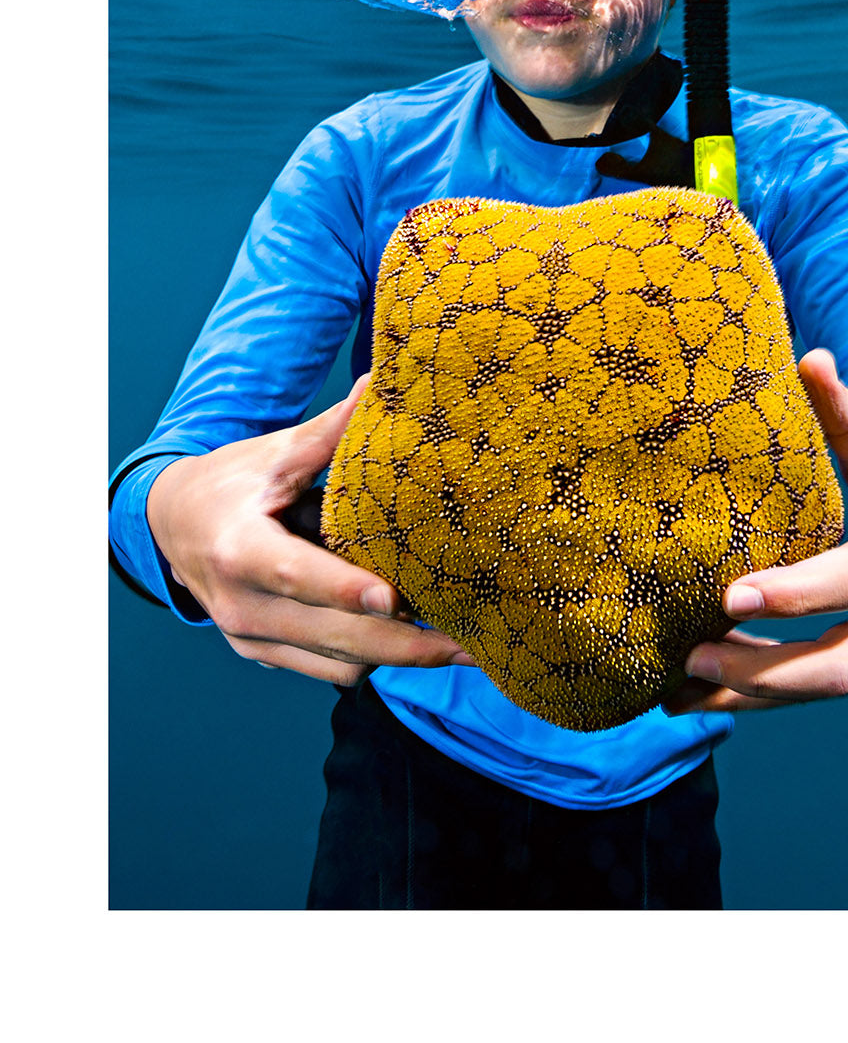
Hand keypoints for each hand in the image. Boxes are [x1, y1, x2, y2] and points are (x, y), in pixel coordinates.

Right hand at [146, 375, 472, 685]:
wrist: (170, 525)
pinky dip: (370, 657)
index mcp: (241, 551)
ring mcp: (251, 639)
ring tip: (458, 643)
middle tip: (470, 645)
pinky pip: (327, 671)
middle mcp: (242, 607)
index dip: (346, 590)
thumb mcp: (275, 453)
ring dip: (398, 657)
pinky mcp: (262, 656)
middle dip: (406, 647)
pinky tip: (413, 641)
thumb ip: (329, 431)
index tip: (395, 597)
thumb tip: (379, 384)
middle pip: (334, 637)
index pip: (298, 575)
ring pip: (338, 665)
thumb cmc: (230, 482)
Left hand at [664, 348, 847, 714]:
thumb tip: (809, 358)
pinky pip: (832, 692)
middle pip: (838, 666)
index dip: (793, 595)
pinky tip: (714, 687)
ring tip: (677, 692)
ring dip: (753, 695)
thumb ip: (846, 413)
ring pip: (828, 691)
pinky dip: (774, 692)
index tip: (728, 597)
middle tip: (689, 659)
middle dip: (759, 671)